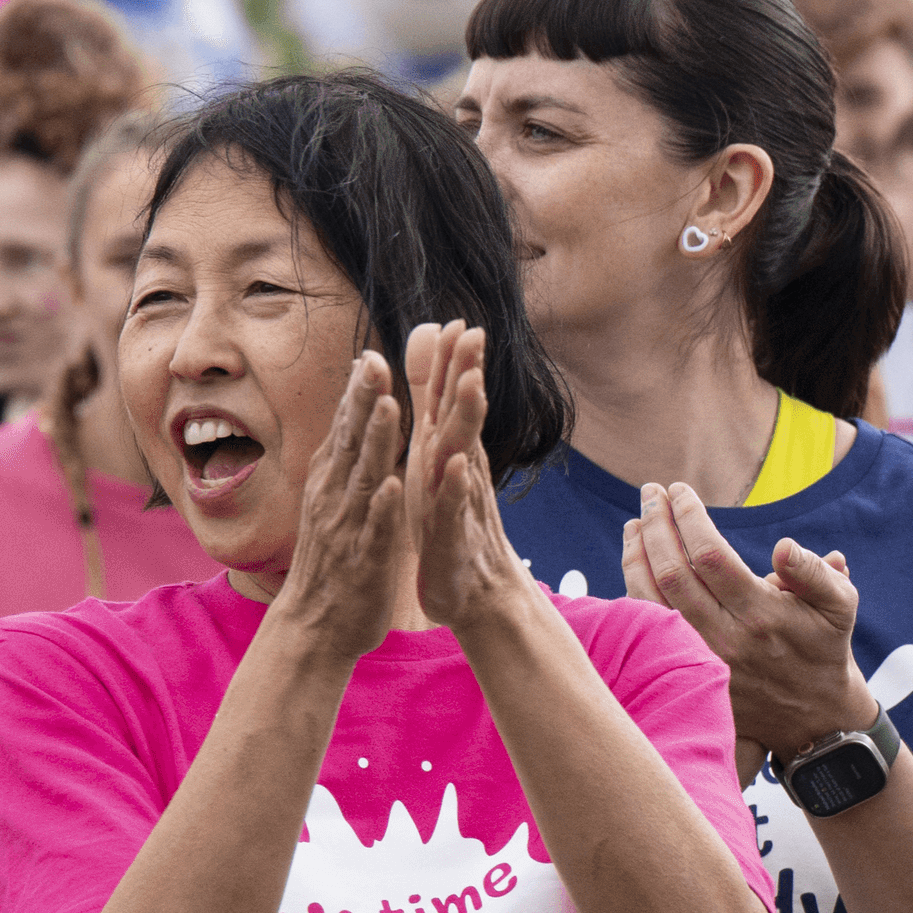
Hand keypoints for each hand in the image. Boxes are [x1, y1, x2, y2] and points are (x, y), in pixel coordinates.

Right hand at [270, 348, 411, 671]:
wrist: (315, 627)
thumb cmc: (334, 563)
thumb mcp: (336, 505)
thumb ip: (346, 467)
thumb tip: (351, 428)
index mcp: (333, 484)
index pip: (345, 430)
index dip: (357, 394)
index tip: (370, 354)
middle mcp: (335, 498)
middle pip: (350, 441)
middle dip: (363, 401)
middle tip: (376, 359)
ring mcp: (348, 527)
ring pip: (363, 477)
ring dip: (375, 442)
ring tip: (388, 405)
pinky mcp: (364, 559)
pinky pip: (375, 529)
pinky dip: (383, 507)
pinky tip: (393, 485)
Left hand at [401, 324, 531, 636]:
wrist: (477, 591)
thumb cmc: (451, 522)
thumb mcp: (438, 461)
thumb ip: (436, 411)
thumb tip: (435, 366)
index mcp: (448, 451)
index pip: (453, 399)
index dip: (456, 361)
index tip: (460, 321)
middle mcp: (458, 469)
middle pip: (465, 415)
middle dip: (468, 374)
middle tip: (474, 335)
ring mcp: (459, 500)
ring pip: (464, 453)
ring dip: (468, 420)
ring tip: (470, 385)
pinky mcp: (452, 534)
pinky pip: (454, 505)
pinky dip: (456, 484)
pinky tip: (457, 463)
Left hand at [623, 479, 876, 771]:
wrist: (812, 716)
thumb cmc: (825, 647)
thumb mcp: (841, 606)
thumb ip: (816, 573)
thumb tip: (784, 547)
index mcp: (762, 614)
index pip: (709, 555)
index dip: (688, 517)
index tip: (680, 490)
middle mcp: (725, 637)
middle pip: (672, 573)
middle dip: (655, 525)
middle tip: (650, 493)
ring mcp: (701, 657)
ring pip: (650, 600)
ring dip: (636, 555)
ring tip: (636, 522)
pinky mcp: (688, 670)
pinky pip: (648, 625)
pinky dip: (634, 588)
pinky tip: (636, 562)